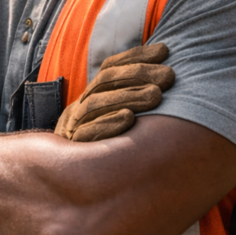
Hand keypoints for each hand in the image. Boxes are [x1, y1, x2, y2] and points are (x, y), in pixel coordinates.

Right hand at [54, 42, 173, 141]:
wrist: (66, 183)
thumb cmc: (105, 148)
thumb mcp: (115, 118)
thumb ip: (134, 99)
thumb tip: (167, 69)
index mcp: (92, 95)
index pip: (111, 67)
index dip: (136, 55)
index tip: (164, 51)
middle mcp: (81, 106)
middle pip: (106, 81)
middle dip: (139, 74)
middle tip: (169, 76)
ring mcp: (73, 127)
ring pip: (97, 104)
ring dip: (128, 96)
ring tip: (157, 95)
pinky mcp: (72, 150)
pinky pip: (87, 135)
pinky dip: (107, 125)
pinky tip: (129, 120)